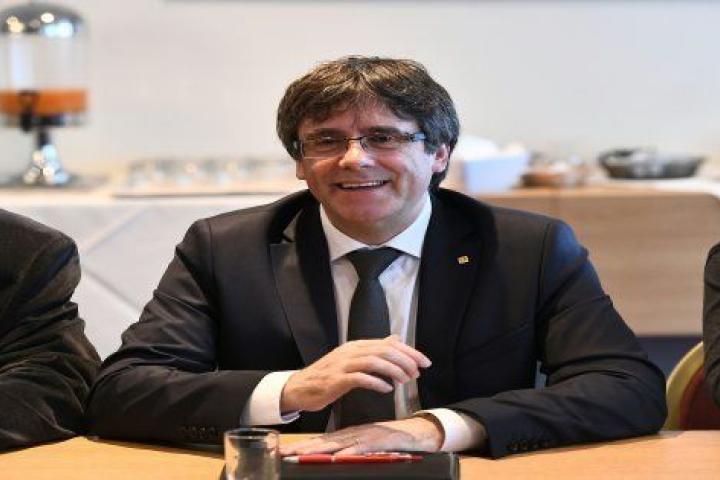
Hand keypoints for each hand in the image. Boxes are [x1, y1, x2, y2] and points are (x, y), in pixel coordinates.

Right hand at [280, 335, 430, 412]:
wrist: (300, 388)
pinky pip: (359, 378)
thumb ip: (375, 349)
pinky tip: (387, 389)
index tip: (424, 363)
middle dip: (405, 361)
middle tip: (418, 373)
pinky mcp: (335, 380)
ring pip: (373, 362)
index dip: (409, 352)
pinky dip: (376, 382)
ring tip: (405, 381)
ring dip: (393, 371)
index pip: (388, 344)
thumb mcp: (353, 359)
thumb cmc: (329, 376)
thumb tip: (396, 338)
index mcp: (356, 346)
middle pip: (383, 350)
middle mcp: (350, 352)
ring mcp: (342, 365)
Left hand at [280, 417, 443, 455]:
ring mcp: (367, 437)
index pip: (324, 441)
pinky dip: (351, 451)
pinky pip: (364, 447)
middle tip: (285, 453)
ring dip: (321, 450)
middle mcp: (356, 435)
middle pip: (326, 442)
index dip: (304, 446)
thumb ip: (354, 448)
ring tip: (302, 455)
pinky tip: (340, 456)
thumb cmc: (393, 441)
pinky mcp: (381, 441)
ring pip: (340, 444)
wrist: (419, 432)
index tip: (285, 451)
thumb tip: (337, 458)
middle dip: (304, 448)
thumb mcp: (369, 445)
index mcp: (351, 435)